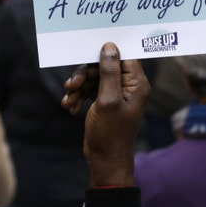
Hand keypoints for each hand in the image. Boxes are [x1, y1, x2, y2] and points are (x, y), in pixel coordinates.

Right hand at [62, 43, 149, 186]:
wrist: (104, 160)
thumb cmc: (110, 133)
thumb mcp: (108, 100)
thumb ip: (109, 72)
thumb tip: (110, 47)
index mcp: (137, 84)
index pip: (123, 57)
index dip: (105, 54)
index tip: (86, 56)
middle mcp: (128, 87)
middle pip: (104, 66)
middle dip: (84, 75)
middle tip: (71, 86)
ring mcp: (115, 94)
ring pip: (93, 78)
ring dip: (78, 87)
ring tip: (68, 101)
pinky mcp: (104, 102)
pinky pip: (89, 90)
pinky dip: (78, 96)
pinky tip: (70, 107)